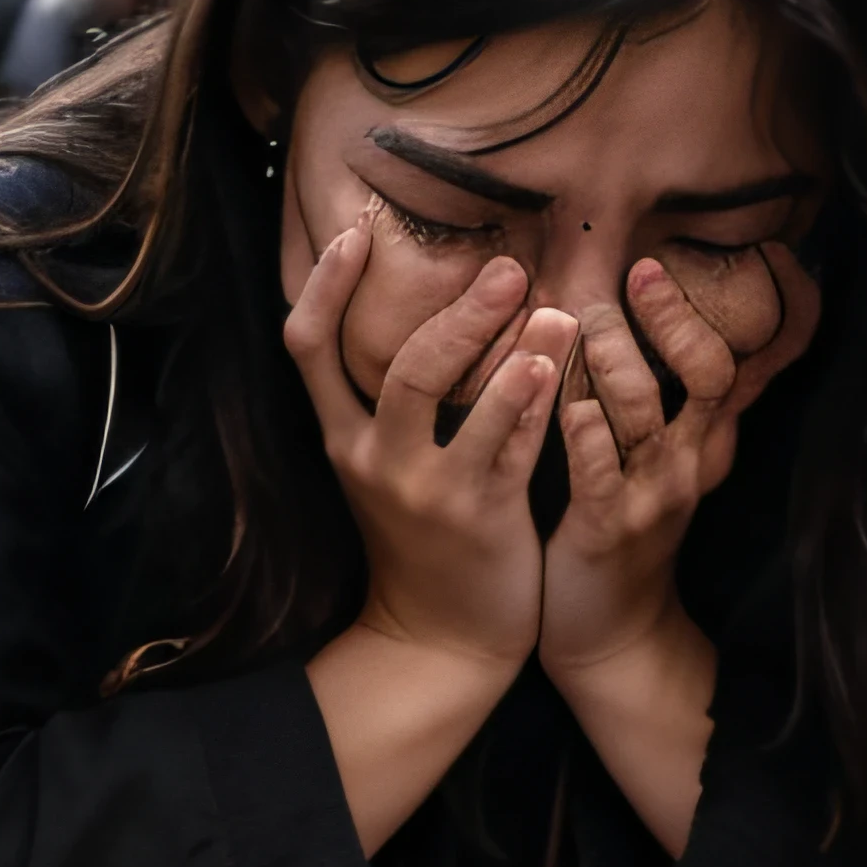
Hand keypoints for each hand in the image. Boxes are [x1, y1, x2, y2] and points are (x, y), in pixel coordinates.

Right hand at [285, 230, 568, 669]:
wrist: (441, 638)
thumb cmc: (424, 537)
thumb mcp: (390, 466)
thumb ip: (397, 399)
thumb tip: (436, 309)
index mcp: (343, 439)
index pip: (308, 347)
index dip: (326, 284)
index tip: (355, 228)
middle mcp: (374, 459)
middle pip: (400, 363)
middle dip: (456, 310)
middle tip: (506, 267)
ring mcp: (425, 490)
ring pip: (456, 399)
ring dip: (507, 344)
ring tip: (551, 306)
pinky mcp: (478, 515)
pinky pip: (509, 444)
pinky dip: (534, 400)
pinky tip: (558, 364)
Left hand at [542, 248, 816, 679]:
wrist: (607, 631)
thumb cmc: (614, 527)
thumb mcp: (649, 460)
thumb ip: (649, 397)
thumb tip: (630, 321)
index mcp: (697, 439)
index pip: (724, 361)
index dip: (700, 311)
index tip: (655, 261)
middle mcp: (686, 461)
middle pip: (706, 375)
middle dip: (673, 322)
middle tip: (634, 275)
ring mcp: (651, 497)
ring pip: (648, 416)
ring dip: (617, 364)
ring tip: (582, 321)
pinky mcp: (608, 531)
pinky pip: (602, 475)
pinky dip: (586, 437)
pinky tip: (564, 405)